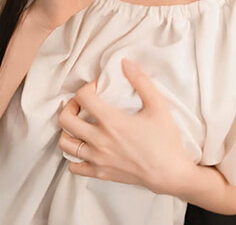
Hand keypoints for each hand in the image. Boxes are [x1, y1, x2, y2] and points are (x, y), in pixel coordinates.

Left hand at [57, 57, 196, 195]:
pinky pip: (74, 166)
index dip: (87, 87)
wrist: (170, 173)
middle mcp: (99, 140)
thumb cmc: (166, 140)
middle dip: (70, 106)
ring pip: (65, 143)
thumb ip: (141, 81)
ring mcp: (97, 158)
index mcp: (111, 121)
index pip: (83, 97)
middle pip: (65, 119)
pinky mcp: (99, 173)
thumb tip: (125, 63)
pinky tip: (85, 147)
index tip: (98, 88)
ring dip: (68, 130)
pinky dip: (74, 156)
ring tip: (80, 124)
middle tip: (82, 104)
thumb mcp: (158, 106)